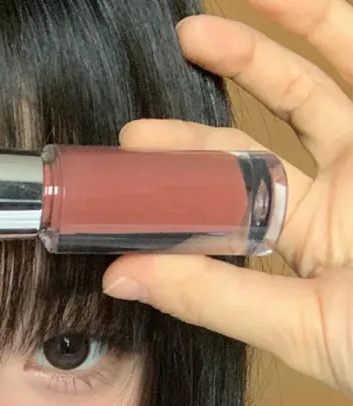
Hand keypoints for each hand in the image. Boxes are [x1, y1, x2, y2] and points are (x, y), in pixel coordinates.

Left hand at [101, 0, 352, 396]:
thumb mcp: (303, 325)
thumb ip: (217, 298)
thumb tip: (121, 277)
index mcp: (309, 246)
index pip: (228, 210)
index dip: (179, 193)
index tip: (128, 179)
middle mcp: (340, 196)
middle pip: (255, 150)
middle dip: (195, 136)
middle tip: (136, 131)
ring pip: (309, 90)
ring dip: (254, 55)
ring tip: (193, 35)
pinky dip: (324, 24)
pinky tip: (275, 2)